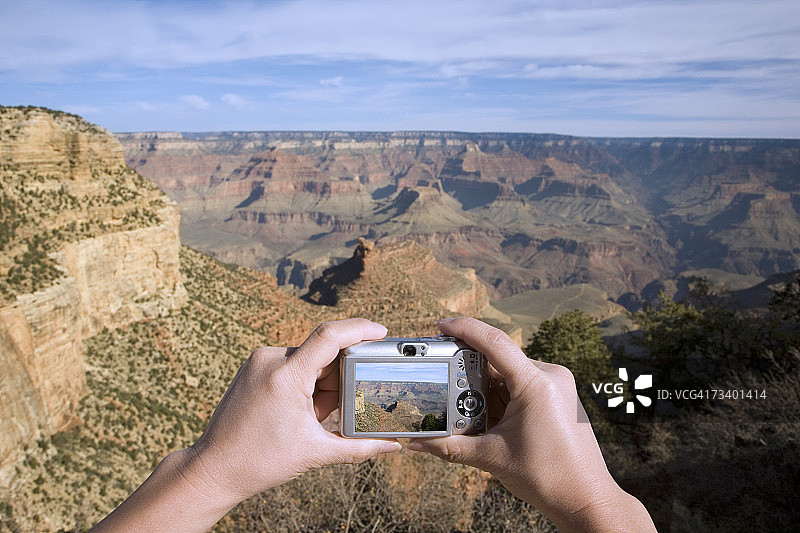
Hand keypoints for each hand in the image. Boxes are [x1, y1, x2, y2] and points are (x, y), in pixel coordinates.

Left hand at [188, 318, 401, 504]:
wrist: (214, 469)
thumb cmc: (261, 462)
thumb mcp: (315, 453)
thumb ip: (359, 447)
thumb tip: (393, 446)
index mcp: (286, 377)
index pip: (330, 336)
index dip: (360, 329)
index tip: (381, 331)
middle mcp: (270, 360)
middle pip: (323, 355)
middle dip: (335, 382)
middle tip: (325, 415)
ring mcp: (258, 360)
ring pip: (308, 360)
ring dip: (319, 384)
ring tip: (306, 418)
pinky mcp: (253, 366)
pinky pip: (291, 363)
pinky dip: (303, 382)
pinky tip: (295, 410)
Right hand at [408, 317, 655, 532]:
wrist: (586, 499)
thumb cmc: (549, 477)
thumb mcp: (491, 458)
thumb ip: (449, 447)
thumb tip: (416, 443)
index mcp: (537, 384)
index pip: (495, 342)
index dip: (465, 329)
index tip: (441, 325)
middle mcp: (551, 376)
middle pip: (499, 359)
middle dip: (469, 369)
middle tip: (444, 380)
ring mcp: (557, 384)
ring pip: (509, 372)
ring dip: (486, 386)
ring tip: (468, 410)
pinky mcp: (559, 395)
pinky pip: (522, 383)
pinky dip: (501, 394)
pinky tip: (489, 415)